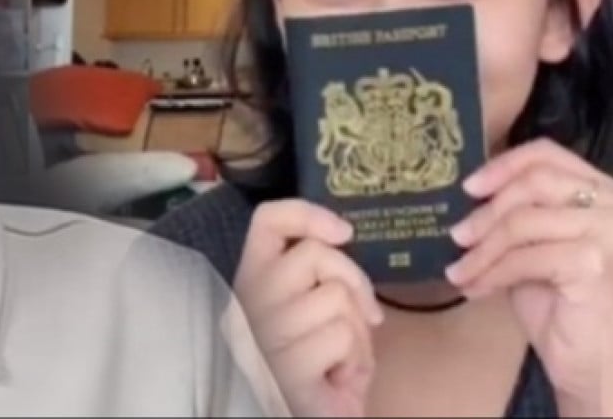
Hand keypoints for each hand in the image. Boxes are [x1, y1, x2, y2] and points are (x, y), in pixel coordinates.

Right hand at [234, 198, 384, 416]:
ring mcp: (262, 334)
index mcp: (252, 279)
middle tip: (364, 316)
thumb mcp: (316, 310)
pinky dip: (356, 359)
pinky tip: (339, 378)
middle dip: (355, 283)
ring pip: (335, 296)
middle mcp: (248, 301)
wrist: (310, 418)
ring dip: (357, 332)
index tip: (344, 231)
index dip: (307, 214)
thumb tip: (342, 235)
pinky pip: (341, 336)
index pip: (268, 221)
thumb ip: (319, 274)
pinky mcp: (284, 367)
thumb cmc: (319, 368)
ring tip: (342, 357)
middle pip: (314, 255)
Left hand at [445, 138, 612, 415]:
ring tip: (460, 269)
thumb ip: (522, 214)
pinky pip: (524, 256)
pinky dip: (490, 272)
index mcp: (611, 194)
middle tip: (457, 235)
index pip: (550, 154)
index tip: (468, 186)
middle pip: (535, 182)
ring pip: (523, 221)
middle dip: (488, 211)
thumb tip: (467, 191)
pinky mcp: (596, 263)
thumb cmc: (565, 308)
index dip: (504, 165)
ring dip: (482, 249)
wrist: (594, 368)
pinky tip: (474, 288)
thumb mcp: (540, 247)